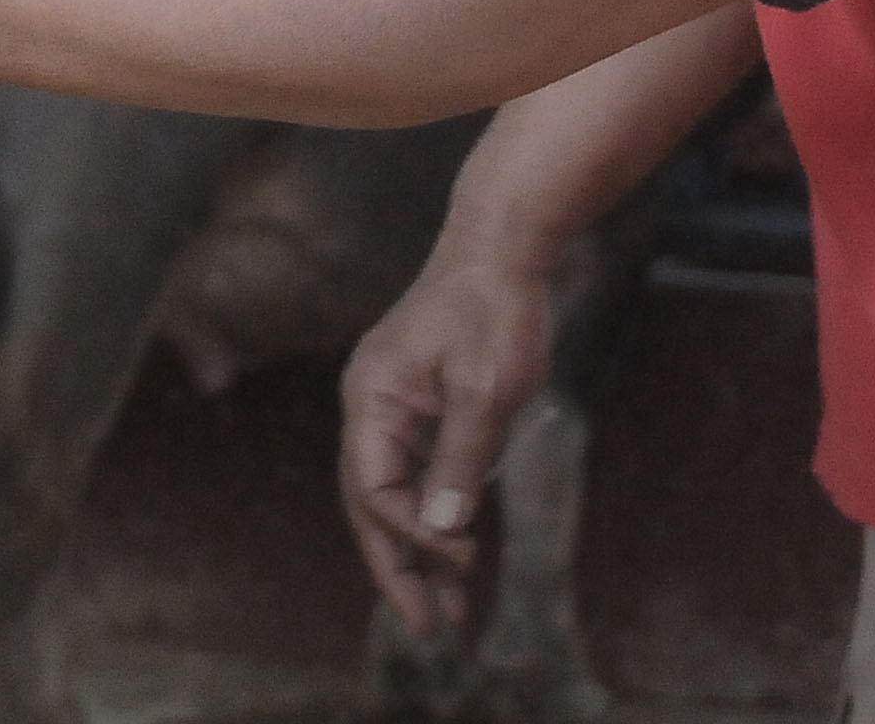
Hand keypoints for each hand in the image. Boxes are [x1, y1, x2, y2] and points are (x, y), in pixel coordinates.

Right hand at [338, 235, 558, 638]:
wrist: (504, 246)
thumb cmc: (493, 310)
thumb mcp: (485, 389)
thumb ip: (463, 460)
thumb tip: (445, 531)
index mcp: (371, 398)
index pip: (373, 488)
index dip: (412, 533)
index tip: (462, 562)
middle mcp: (371, 405)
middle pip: (369, 502)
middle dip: (397, 566)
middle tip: (429, 628)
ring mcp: (394, 405)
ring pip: (394, 493)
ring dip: (418, 550)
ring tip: (447, 610)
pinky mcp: (422, 404)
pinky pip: (418, 471)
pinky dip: (436, 513)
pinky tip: (458, 549)